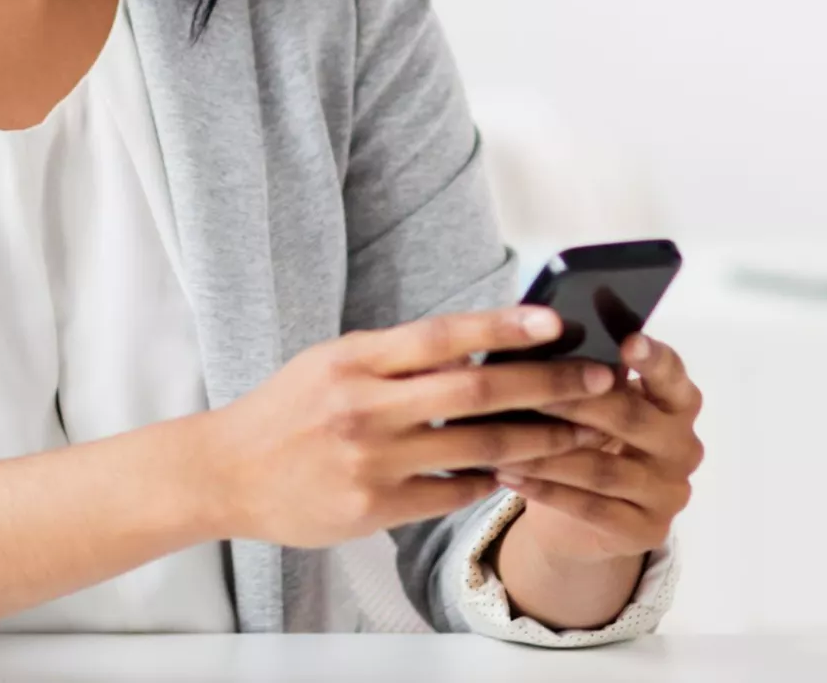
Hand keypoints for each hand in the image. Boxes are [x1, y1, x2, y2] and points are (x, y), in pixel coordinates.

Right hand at [191, 306, 622, 548]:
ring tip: (583, 432)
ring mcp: (372, 460)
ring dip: (539, 439)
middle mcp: (364, 406)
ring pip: (477, 446)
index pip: (441, 334)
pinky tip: (519, 470)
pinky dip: (491, 478)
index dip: (501, 326)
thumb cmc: (287, 411)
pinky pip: (453, 491)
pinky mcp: (375, 506)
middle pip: (475, 390)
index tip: (554, 320)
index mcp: (354, 359)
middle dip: (548, 385)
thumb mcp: (332, 363)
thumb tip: (480, 344)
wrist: (226, 472)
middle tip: (600, 380)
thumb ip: (397, 356)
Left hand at [496, 332, 702, 566]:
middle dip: (578, 403)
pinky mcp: (646, 532)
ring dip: (548, 454)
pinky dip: (545, 490)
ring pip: (604, 470)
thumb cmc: (589, 444)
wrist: (585, 523)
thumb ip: (589, 380)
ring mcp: (668, 494)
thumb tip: (543, 339)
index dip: (654, 360)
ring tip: (503, 440)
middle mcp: (682, 448)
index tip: (630, 342)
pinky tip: (508, 474)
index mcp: (678, 406)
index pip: (673, 378)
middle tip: (531, 392)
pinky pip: (590, 508)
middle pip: (632, 420)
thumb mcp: (596, 409)